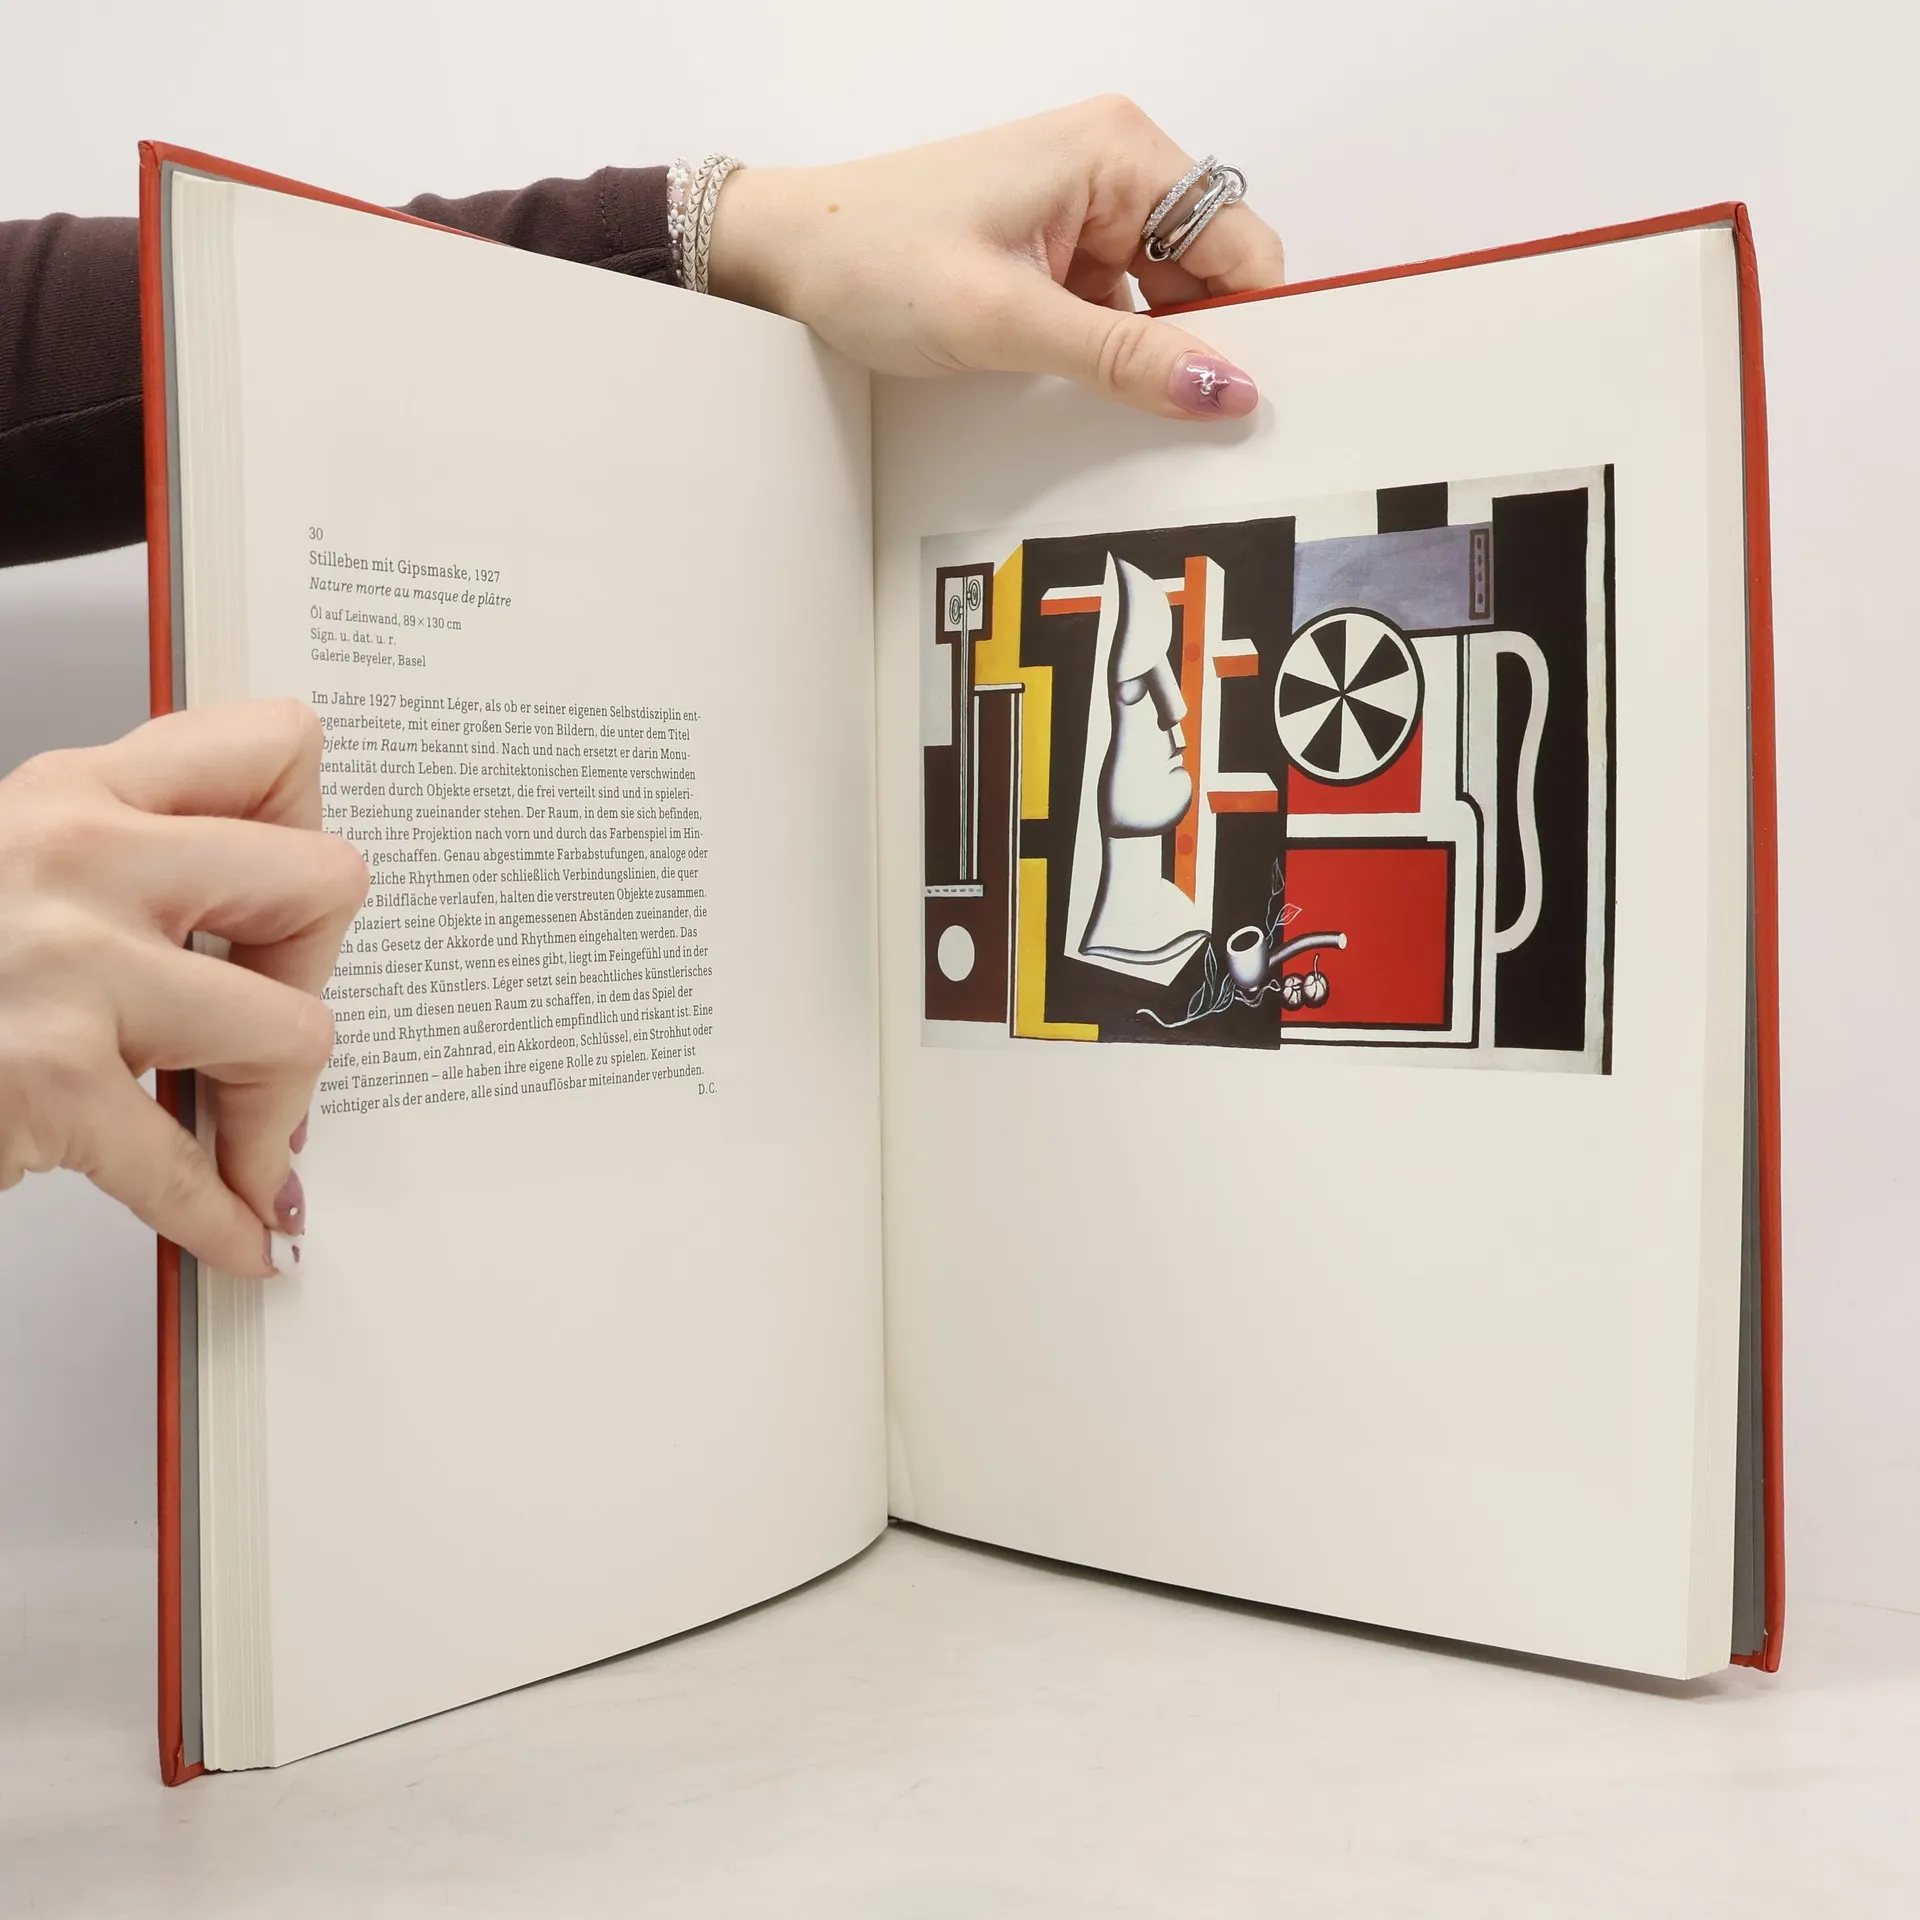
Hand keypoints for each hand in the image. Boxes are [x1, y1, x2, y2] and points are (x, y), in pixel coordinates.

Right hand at [0, 700, 366, 1275]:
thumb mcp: (20, 870)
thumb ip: (137, 864)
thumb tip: (273, 915)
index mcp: (75, 792)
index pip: (278, 747)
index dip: (307, 834)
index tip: (286, 902)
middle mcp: (73, 854)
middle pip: (326, 881)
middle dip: (317, 972)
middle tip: (269, 1020)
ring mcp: (62, 964)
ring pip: (296, 1029)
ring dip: (275, 1107)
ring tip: (243, 1136)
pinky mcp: (43, 1079)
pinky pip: (190, 1163)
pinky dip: (224, 1214)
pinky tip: (237, 1228)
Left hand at [708, 97, 1285, 420]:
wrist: (781, 257)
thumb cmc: (871, 256)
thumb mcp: (1007, 320)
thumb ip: (1123, 360)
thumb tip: (1226, 388)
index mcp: (1117, 152)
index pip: (1240, 243)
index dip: (1251, 323)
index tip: (1243, 402)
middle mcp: (1110, 169)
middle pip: (1207, 274)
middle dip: (1199, 347)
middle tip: (1182, 426)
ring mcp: (1079, 212)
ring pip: (1162, 302)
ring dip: (1148, 358)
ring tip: (1119, 412)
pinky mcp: (1050, 253)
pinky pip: (1114, 312)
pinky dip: (1110, 356)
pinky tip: (1087, 395)